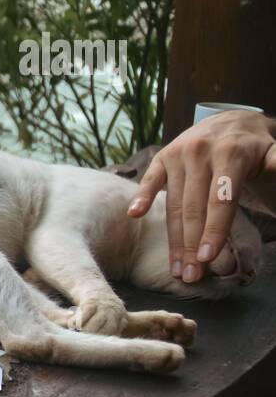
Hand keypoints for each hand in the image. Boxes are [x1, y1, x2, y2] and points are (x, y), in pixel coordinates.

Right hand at [127, 109, 275, 283]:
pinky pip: (150, 180)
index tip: (208, 259)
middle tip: (191, 276)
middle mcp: (200, 152)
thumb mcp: (274, 153)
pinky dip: (141, 197)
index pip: (220, 200)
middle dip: (191, 245)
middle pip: (193, 208)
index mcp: (230, 153)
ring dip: (172, 239)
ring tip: (175, 268)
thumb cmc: (255, 147)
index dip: (214, 230)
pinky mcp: (162, 157)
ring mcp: (178, 154)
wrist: (231, 120)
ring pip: (173, 203)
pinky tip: (135, 215)